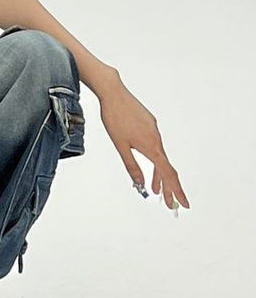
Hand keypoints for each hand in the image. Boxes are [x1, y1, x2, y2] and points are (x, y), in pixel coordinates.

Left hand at [98, 79, 189, 210]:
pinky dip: (154, 160)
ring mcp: (154, 131)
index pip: (168, 173)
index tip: (182, 204)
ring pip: (160, 157)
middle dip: (168, 188)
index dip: (176, 190)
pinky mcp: (149, 125)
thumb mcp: (120, 146)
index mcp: (151, 146)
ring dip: (159, 175)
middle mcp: (156, 139)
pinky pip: (155, 147)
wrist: (114, 93)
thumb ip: (131, 166)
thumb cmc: (114, 118)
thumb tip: (140, 183)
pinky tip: (149, 165)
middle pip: (166, 168)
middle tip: (169, 204)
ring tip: (155, 190)